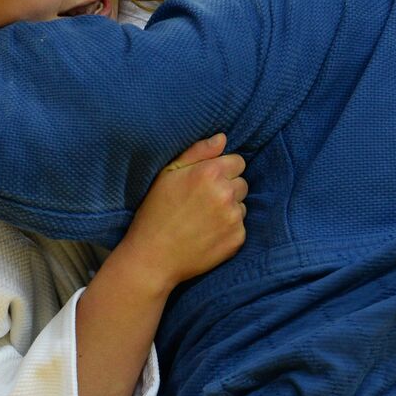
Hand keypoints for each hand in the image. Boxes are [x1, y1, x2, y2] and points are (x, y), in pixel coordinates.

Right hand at [115, 133, 247, 293]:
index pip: (237, 162)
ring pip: (242, 205)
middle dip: (227, 189)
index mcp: (210, 172)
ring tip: (203, 220)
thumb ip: (197, 152)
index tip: (205, 183)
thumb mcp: (168, 174)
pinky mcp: (237, 239)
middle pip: (242, 183)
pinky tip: (207, 235)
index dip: (221, 171)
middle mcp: (226, 193)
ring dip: (229, 209)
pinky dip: (228, 230)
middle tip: (202, 203)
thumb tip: (223, 138)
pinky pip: (240, 227)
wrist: (153, 257)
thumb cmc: (155, 212)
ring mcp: (234, 217)